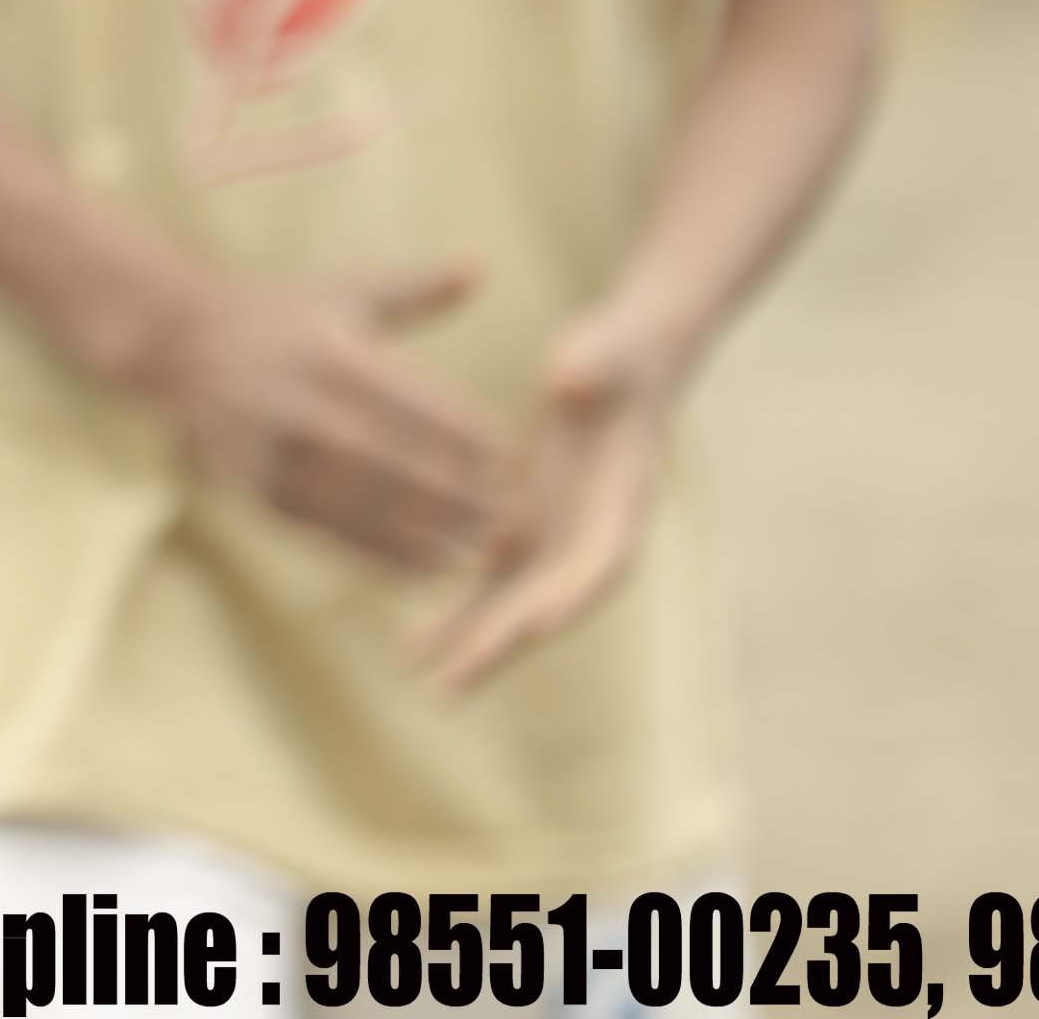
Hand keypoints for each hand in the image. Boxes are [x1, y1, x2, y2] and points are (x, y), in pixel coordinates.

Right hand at [149, 260, 503, 574]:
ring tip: (478, 558)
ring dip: (428, 539)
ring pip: (365, 510)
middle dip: (459, 500)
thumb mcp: (343, 290)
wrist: (177, 341)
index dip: (473, 443)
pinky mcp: (257, 491)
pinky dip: (381, 558)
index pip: (420, 407)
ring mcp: (275, 453)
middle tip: (511, 524)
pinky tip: (423, 570)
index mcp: (332, 354)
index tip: (518, 468)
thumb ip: (415, 288)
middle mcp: (301, 405)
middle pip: (398, 466)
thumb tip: (479, 266)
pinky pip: (330, 534)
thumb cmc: (279, 312)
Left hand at [420, 299, 682, 691]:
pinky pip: (490, 581)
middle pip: (550, 601)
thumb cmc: (617, 353)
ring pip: (514, 603)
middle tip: (452, 683)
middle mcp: (593, 534)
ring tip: (416, 669)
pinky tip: (415, 646)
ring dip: (472, 640)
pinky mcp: (527, 530)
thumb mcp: (609, 353)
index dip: (567, 598)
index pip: (601, 564)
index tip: (532, 630)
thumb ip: (593, 368)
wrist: (618, 360)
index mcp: (623, 501)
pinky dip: (459, 614)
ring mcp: (558, 538)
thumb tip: (569, 382)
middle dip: (503, 642)